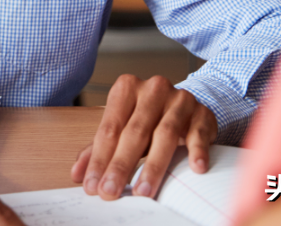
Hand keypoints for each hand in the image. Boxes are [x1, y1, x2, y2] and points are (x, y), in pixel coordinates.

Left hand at [70, 75, 217, 200]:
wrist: (186, 106)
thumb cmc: (149, 119)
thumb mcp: (122, 128)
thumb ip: (98, 149)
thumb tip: (78, 174)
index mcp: (126, 88)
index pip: (109, 128)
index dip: (99, 159)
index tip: (93, 185)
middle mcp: (152, 89)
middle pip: (134, 132)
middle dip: (121, 166)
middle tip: (111, 192)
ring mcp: (179, 99)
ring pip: (164, 133)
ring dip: (153, 165)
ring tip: (143, 190)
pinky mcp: (202, 112)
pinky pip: (198, 133)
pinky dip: (196, 151)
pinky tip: (195, 169)